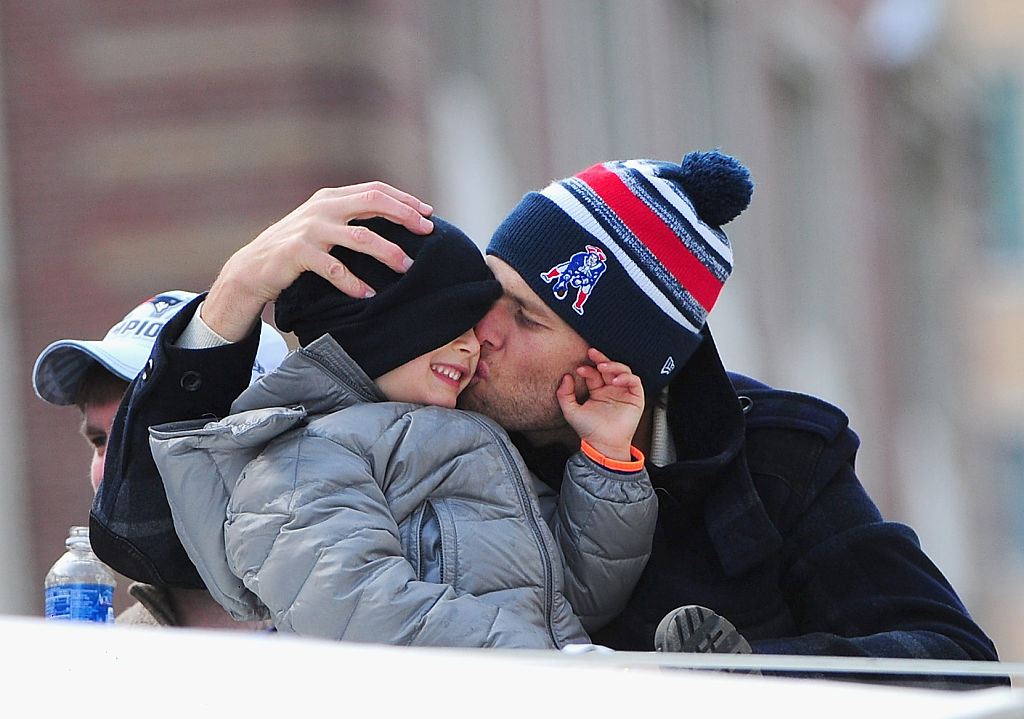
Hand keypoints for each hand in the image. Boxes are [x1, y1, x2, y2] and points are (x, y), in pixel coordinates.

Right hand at [203, 183, 433, 340]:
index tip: (428, 214)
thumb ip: (351, 217)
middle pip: (373, 203)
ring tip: (406, 268)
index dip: (404, 200)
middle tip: (427, 233)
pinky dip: (355, 283)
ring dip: (388, 252)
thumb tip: (397, 220)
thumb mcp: (323, 224)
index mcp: (332, 196)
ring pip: (360, 237)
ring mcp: (310, 229)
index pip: (376, 190)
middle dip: (404, 216)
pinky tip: (369, 295)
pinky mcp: (298, 253)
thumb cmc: (297, 248)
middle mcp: (323, 207)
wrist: (253, 267)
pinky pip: (335, 269)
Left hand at [556, 348, 644, 461]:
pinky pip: (634, 381)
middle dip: (601, 358)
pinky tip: (615, 380)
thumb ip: (564, 394)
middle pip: (609, 368)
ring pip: (623, 370)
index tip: (579, 369)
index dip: (588, 368)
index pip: (594, 374)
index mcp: (598, 392)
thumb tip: (566, 377)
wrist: (603, 445)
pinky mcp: (635, 398)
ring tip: (603, 366)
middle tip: (592, 352)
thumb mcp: (571, 411)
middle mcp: (611, 390)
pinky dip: (626, 377)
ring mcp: (623, 393)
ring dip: (613, 365)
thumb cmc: (589, 431)